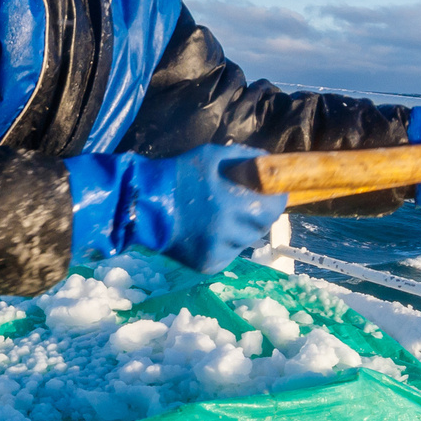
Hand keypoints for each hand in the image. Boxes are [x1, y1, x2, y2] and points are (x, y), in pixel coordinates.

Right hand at [67, 144, 287, 273]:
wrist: (144, 204)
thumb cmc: (180, 174)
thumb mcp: (213, 155)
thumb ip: (246, 158)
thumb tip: (271, 163)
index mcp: (231, 205)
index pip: (272, 209)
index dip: (276, 200)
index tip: (272, 193)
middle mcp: (227, 233)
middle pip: (261, 227)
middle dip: (258, 214)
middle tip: (245, 203)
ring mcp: (217, 252)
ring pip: (246, 241)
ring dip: (241, 229)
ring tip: (222, 216)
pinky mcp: (208, 265)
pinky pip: (230, 254)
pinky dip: (227, 243)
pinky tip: (210, 231)